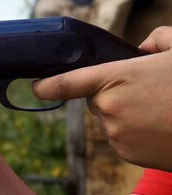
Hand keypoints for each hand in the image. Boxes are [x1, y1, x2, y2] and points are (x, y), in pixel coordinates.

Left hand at [33, 26, 171, 170]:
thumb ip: (156, 40)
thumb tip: (141, 47)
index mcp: (116, 77)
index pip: (67, 82)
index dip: (47, 85)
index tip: (35, 87)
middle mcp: (109, 107)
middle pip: (97, 100)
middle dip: (115, 95)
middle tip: (150, 93)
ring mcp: (116, 133)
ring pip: (110, 120)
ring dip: (127, 115)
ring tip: (160, 112)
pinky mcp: (125, 154)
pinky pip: (121, 139)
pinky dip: (136, 134)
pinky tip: (161, 129)